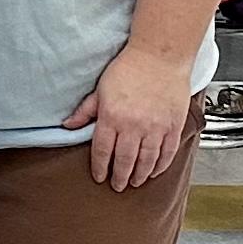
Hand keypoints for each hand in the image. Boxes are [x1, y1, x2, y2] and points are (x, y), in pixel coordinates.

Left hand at [63, 44, 196, 190]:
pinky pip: (167, 152)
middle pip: (125, 160)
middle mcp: (134, 126)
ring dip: (140, 175)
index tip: (99, 176)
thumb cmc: (129, 69)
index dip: (100, 167)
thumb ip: (85, 111)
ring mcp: (156, 127)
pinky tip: (155, 171)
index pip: (102, 151)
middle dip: (120, 177)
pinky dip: (161, 165)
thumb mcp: (100, 90)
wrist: (160, 57)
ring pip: (147, 160)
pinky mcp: (173, 125)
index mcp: (112, 118)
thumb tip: (68, 125)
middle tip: (118, 186)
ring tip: (135, 182)